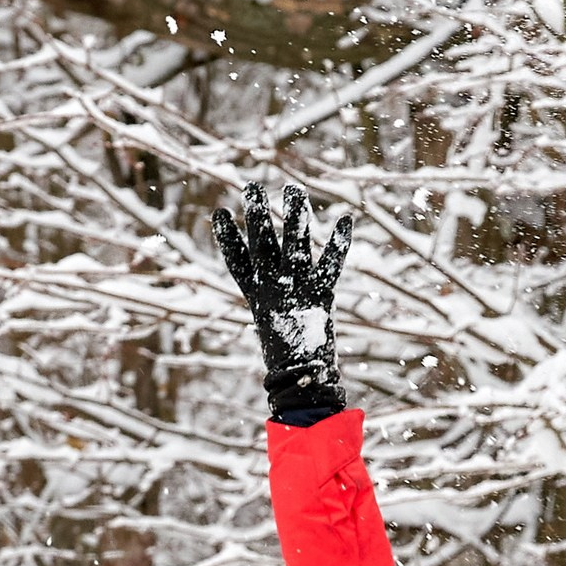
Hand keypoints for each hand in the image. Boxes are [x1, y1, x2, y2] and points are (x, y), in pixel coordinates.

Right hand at [211, 182, 353, 420]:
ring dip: (294, 215)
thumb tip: (263, 288)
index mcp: (255, 297)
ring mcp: (295, 289)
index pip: (236, 262)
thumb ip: (268, 304)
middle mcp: (272, 288)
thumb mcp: (269, 327)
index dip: (226, 238)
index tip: (218, 212)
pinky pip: (331, 264)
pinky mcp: (320, 294)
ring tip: (293, 188)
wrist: (301, 380)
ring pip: (293, 243)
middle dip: (256, 213)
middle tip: (252, 185)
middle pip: (261, 243)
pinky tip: (347, 218)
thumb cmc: (285, 361)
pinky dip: (340, 242)